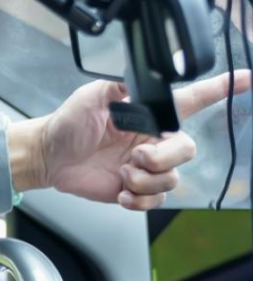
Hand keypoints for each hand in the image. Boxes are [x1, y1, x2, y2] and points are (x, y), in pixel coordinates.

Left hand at [9, 71, 250, 210]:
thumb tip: (138, 83)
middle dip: (163, 157)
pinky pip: (154, 201)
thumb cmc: (67, 124)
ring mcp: (145, 167)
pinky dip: (139, 200)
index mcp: (149, 115)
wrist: (48, 156)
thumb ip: (119, 88)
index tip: (247, 79)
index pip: (192, 100)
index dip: (221, 90)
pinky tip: (121, 193)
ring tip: (121, 174)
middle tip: (135, 157)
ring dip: (145, 180)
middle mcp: (152, 141)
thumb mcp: (92, 97)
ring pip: (171, 179)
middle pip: (185, 150)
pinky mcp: (133, 190)